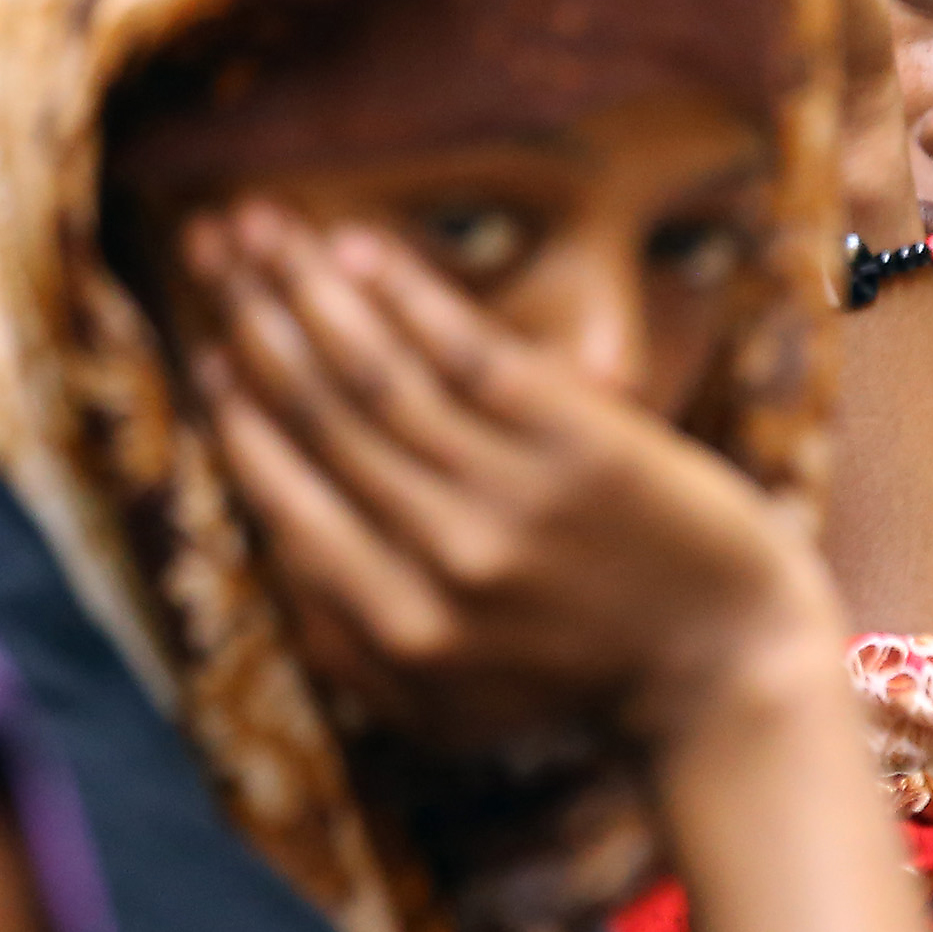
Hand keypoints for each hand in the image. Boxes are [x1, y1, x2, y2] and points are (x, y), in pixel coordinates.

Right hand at [181, 203, 842, 753]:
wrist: (729, 668)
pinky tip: (352, 246)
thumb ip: (347, 648)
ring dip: (303, 288)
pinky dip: (402, 296)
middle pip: (318, 419)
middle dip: (248, 318)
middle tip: (203, 244)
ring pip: (376, 377)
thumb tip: (268, 552)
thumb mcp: (445, 709)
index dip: (237, 414)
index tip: (205, 347)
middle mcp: (439, 566)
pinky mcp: (580, 446)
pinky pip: (468, 355)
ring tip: (256, 222)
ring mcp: (510, 502)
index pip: (286, 499)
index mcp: (393, 634)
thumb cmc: (582, 684)